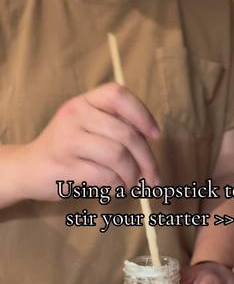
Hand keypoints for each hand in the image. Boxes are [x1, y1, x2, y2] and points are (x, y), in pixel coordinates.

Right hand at [16, 83, 159, 200]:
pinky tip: (114, 188)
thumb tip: (150, 147)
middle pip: (126, 134)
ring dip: (132, 176)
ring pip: (118, 157)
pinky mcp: (64, 166)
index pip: (119, 95)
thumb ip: (115, 128)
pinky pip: (106, 177)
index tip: (155, 135)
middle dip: (147, 160)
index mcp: (85, 102)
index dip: (143, 114)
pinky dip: (117, 186)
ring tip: (129, 184)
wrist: (29, 167)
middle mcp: (75, 115)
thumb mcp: (87, 127)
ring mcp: (67, 140)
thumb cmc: (68, 148)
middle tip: (153, 177)